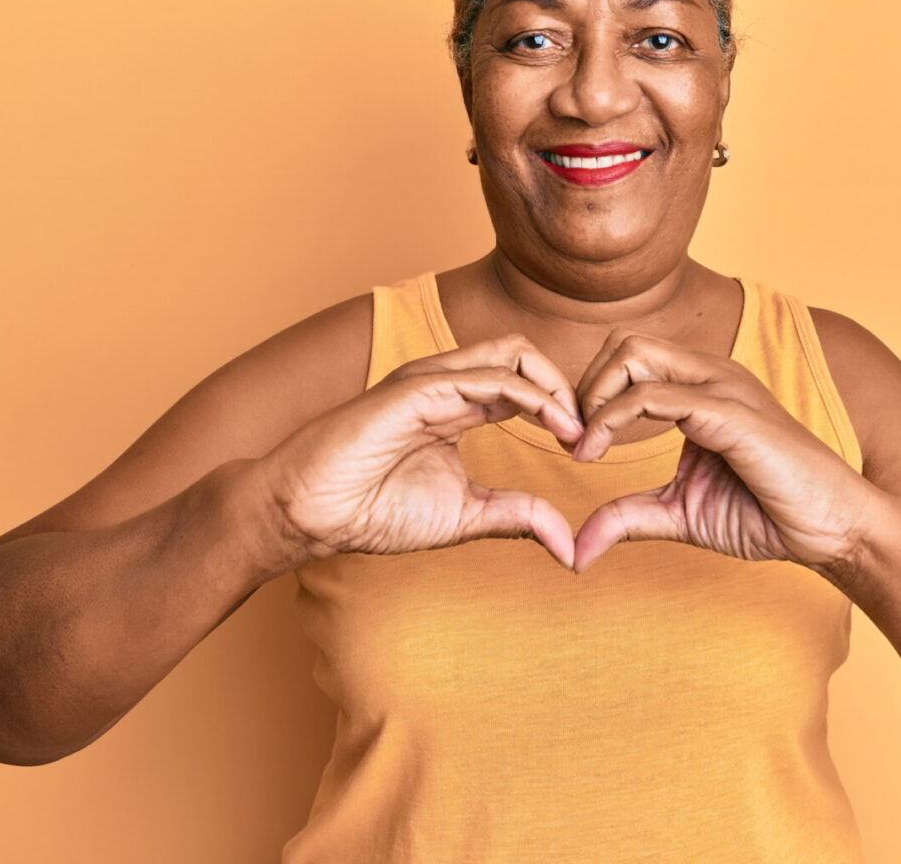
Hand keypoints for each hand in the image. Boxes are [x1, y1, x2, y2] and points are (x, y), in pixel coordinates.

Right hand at [262, 335, 585, 568]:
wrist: (310, 514)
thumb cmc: (371, 511)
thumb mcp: (464, 516)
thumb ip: (516, 517)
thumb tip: (570, 547)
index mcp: (456, 407)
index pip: (524, 382)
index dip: (564, 408)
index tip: (587, 450)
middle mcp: (445, 385)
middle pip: (525, 355)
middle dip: (568, 386)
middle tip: (590, 434)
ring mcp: (429, 381)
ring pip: (511, 353)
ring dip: (556, 387)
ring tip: (577, 430)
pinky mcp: (415, 389)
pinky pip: (486, 378)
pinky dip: (531, 397)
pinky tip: (554, 426)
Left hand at [569, 332, 868, 574]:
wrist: (833, 529)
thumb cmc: (769, 514)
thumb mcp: (680, 515)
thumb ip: (628, 518)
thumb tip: (575, 549)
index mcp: (701, 387)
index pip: (628, 357)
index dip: (589, 395)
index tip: (574, 445)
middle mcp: (711, 374)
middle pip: (623, 342)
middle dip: (585, 387)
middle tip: (574, 440)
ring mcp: (723, 388)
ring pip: (633, 354)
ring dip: (593, 398)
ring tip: (583, 448)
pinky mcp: (732, 414)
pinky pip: (656, 396)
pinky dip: (613, 420)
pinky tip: (598, 456)